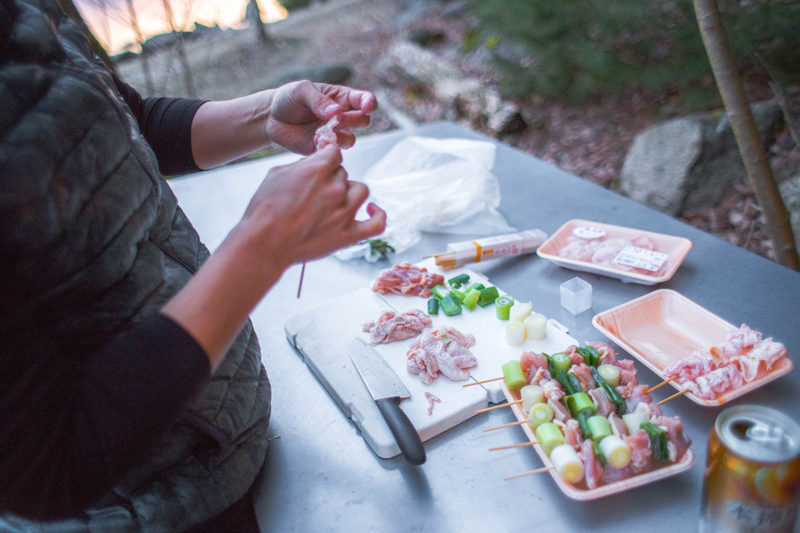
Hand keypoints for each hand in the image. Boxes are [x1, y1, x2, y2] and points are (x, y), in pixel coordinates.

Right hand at [238, 145, 385, 268]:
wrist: (264, 244)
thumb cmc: (264, 209)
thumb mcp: (276, 174)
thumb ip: (302, 164)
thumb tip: (317, 159)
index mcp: (317, 170)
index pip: (335, 153)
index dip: (326, 158)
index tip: (320, 166)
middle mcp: (335, 188)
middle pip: (344, 173)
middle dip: (330, 179)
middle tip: (313, 194)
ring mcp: (344, 213)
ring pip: (360, 190)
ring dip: (349, 192)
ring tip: (333, 201)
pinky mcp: (348, 235)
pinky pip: (377, 224)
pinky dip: (378, 215)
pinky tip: (372, 209)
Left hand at [266, 80, 377, 153]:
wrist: (271, 118)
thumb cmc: (289, 99)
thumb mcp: (301, 91)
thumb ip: (318, 100)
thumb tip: (336, 112)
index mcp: (341, 98)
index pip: (364, 99)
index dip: (370, 103)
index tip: (366, 107)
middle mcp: (342, 116)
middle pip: (363, 121)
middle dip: (354, 120)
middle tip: (337, 119)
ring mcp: (334, 133)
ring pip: (351, 139)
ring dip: (341, 136)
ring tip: (322, 132)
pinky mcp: (324, 147)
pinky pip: (334, 152)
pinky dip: (328, 148)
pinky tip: (315, 141)